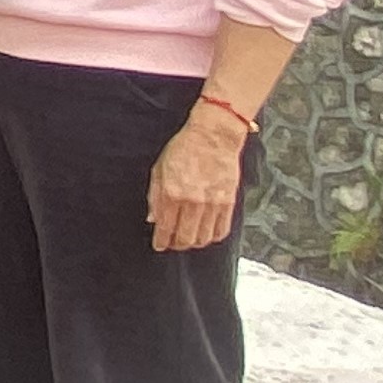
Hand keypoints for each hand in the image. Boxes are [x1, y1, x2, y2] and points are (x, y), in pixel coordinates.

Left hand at [148, 107, 249, 252]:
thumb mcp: (159, 169)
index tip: (159, 245)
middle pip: (185, 238)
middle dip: (177, 245)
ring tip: (188, 239)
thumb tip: (153, 220)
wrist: (213, 137)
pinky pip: (222, 230)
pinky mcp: (229, 203)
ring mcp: (213, 203)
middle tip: (172, 244)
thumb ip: (155, 197)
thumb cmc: (183, 149)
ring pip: (204, 238)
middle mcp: (193, 202)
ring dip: (194, 243)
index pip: (166, 228)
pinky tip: (206, 234)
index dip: (161, 241)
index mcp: (173, 193)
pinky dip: (213, 237)